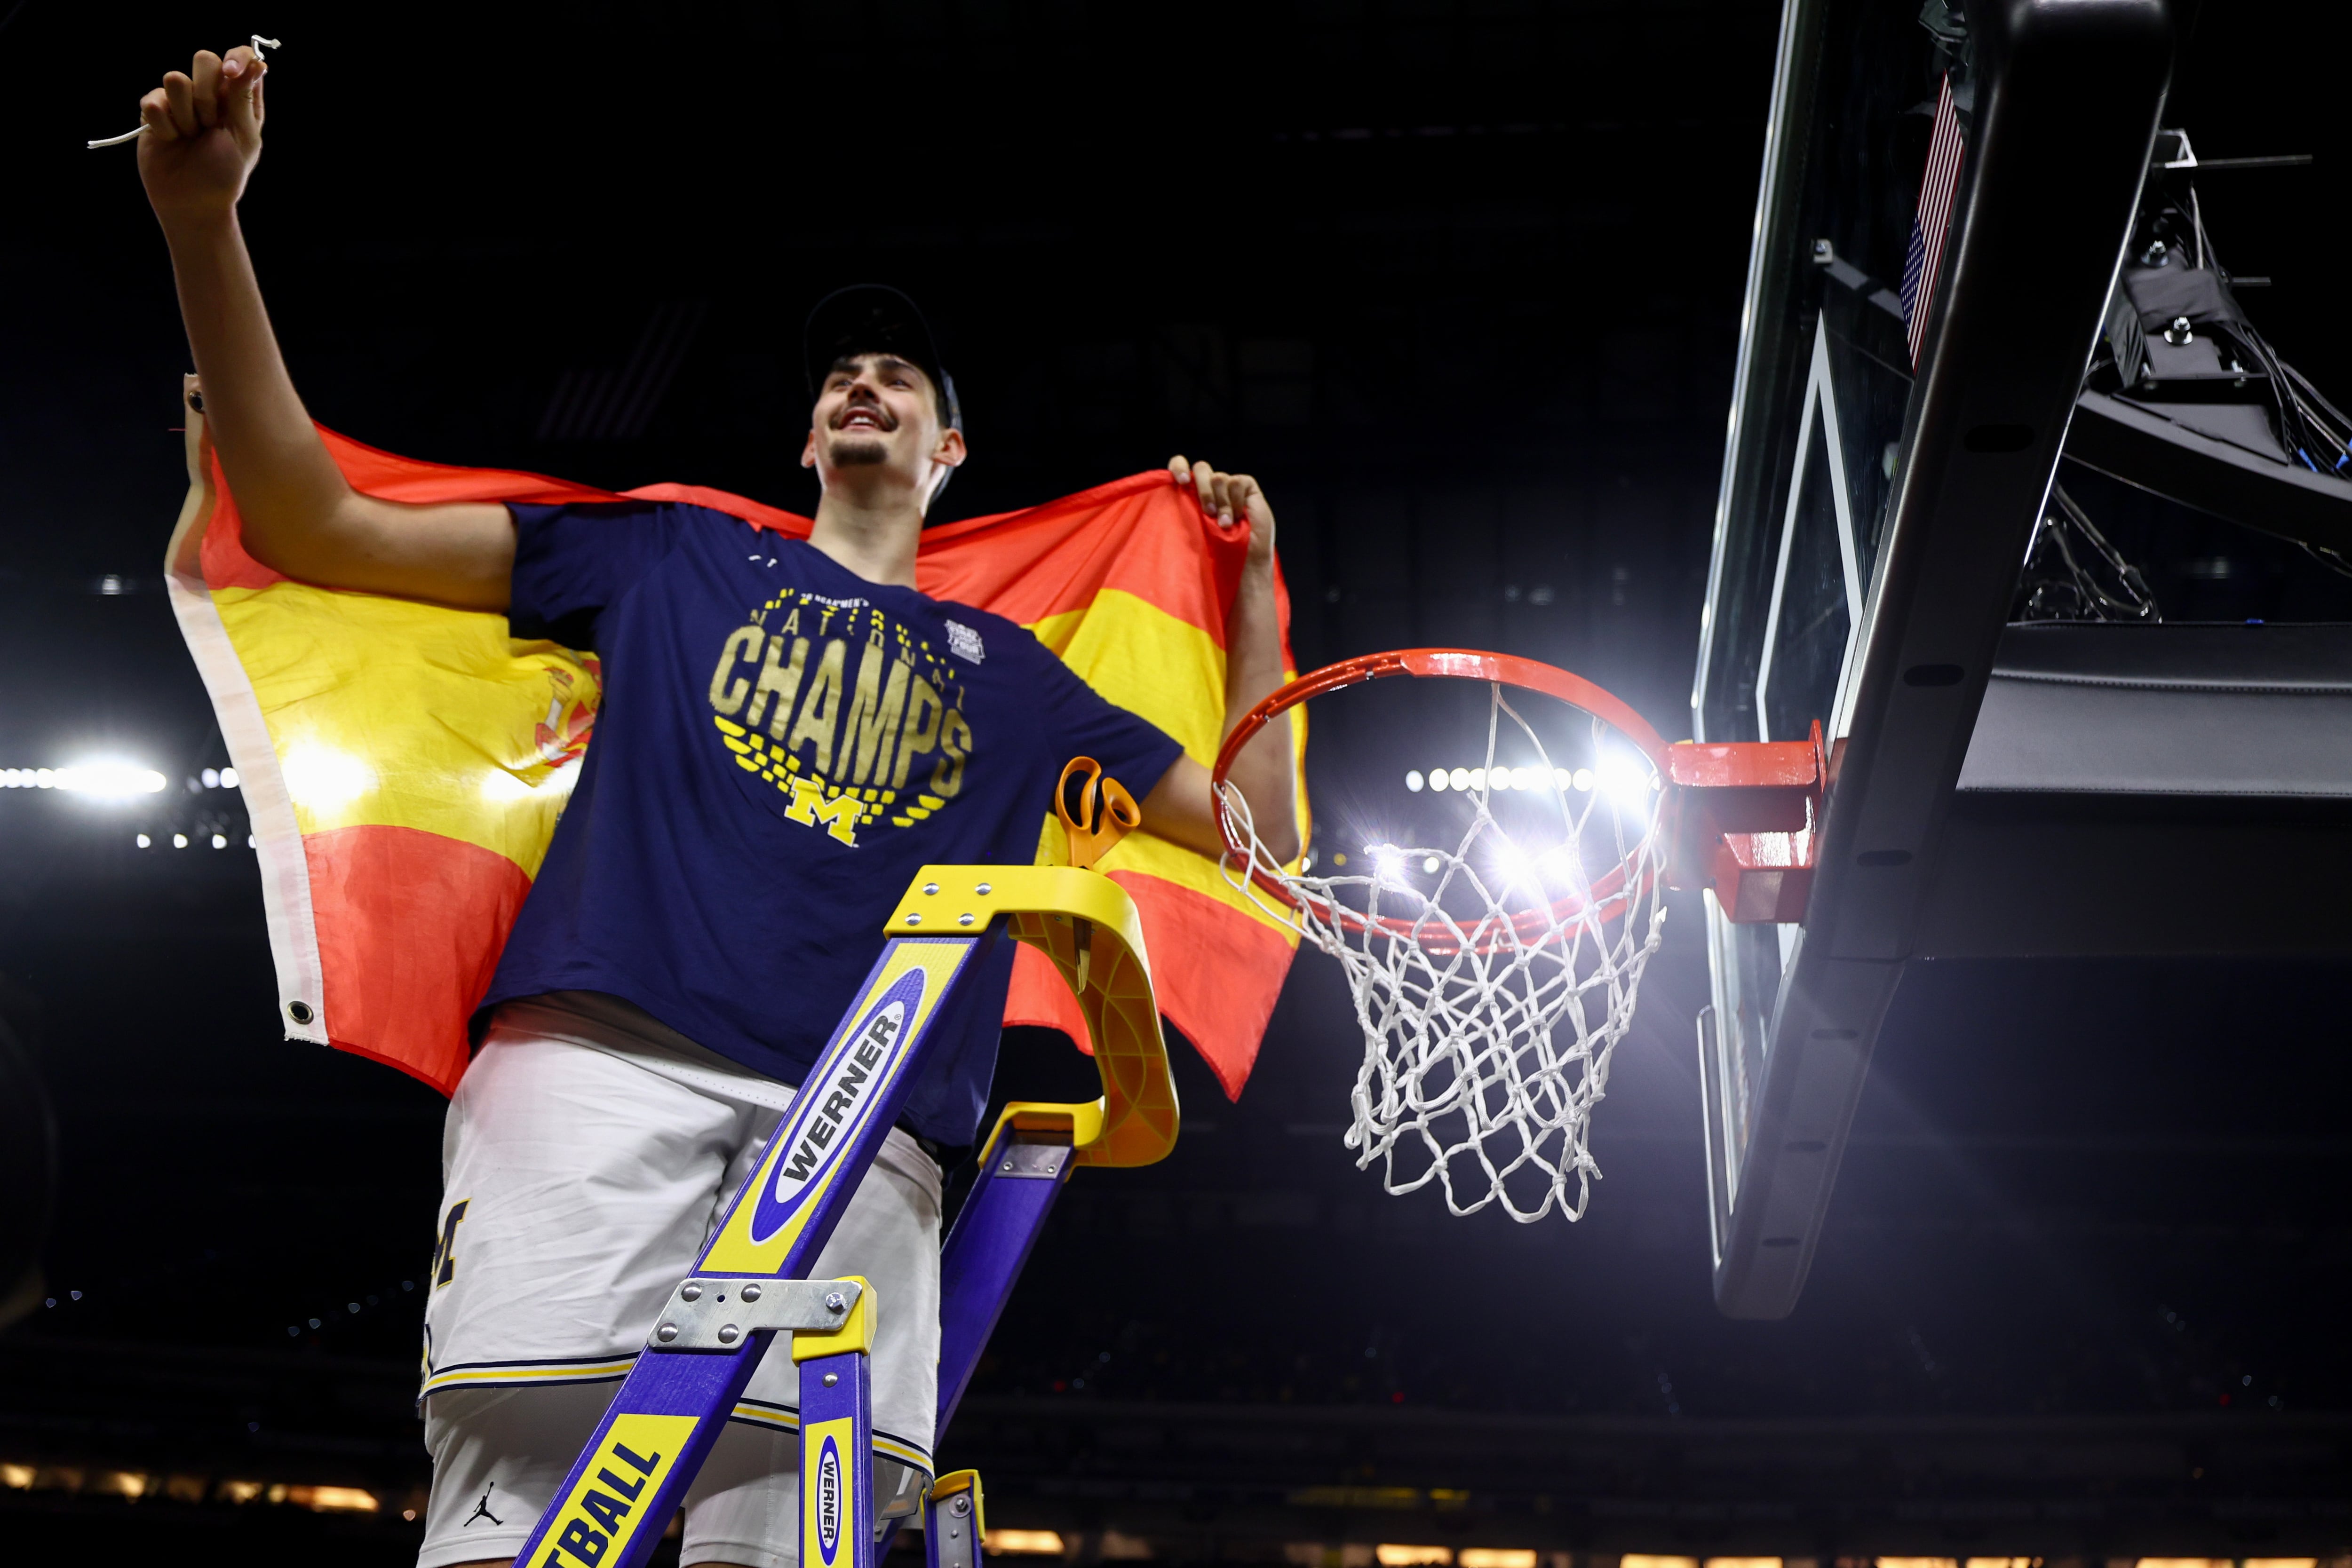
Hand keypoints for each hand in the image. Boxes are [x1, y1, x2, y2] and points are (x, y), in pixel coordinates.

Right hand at [137, 45, 266, 224]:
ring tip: (190, 136)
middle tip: (210, 124)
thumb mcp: (244, 137)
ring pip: (174, 78)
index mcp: (239, 97)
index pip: (240, 57)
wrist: (192, 201)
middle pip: (203, 58)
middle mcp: (210, 93)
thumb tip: (258, 63)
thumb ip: (245, 98)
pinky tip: (171, 140)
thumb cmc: (224, 172)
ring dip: (185, 114)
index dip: (235, 59)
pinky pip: (152, 100)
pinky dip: (164, 126)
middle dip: (206, 94)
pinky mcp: (154, 110)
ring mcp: (180, 99)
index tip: (231, 74)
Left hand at [1169, 455, 1275, 569]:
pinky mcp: (1245, 485)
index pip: (1180, 465)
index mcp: (1191, 492)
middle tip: (1208, 513)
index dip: (1178, 466)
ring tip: (1225, 523)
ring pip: (1218, 478)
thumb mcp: (1194, 527)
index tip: (1180, 481)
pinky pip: (1236, 482)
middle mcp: (1209, 485)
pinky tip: (1239, 516)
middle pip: (1201, 469)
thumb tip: (1174, 491)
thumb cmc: (1217, 547)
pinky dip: (1235, 501)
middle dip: (1203, 491)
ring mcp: (1227, 484)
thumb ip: (1185, 507)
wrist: (1244, 557)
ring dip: (1222, 503)